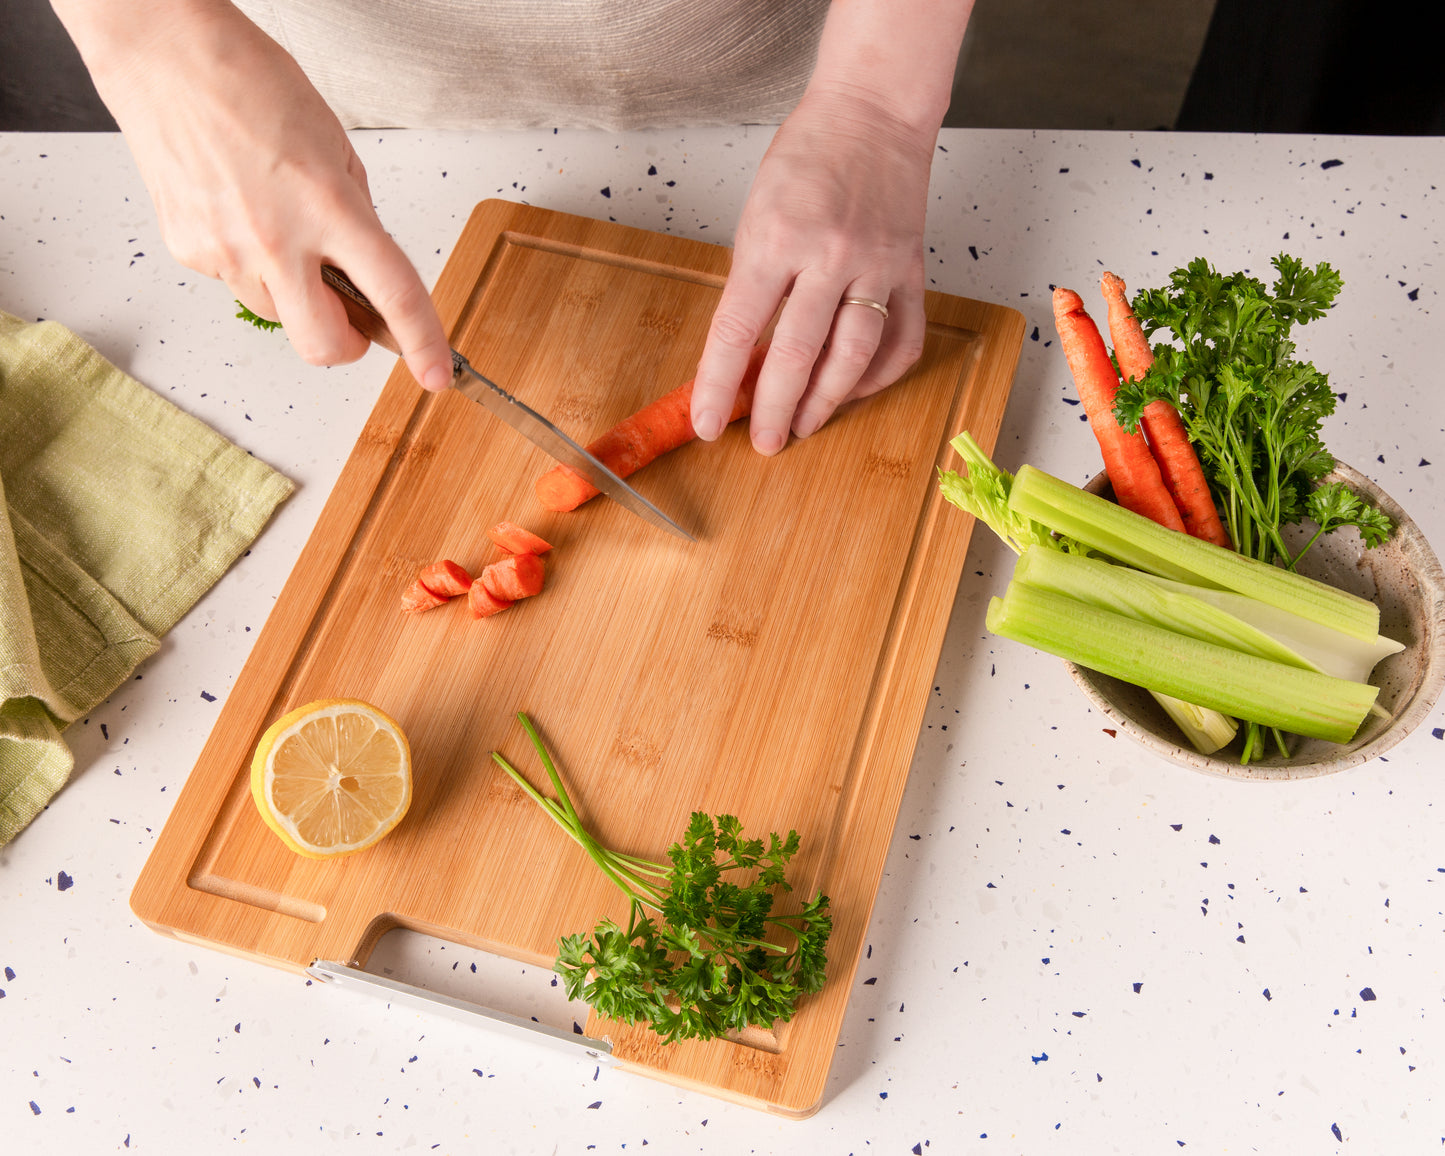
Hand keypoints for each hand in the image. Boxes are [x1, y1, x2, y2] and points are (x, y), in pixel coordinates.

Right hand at [57, 1, 452, 389]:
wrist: (166, 56)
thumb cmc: (251, 85)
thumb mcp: (336, 148)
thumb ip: (357, 215)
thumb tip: (366, 268)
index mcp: (329, 207)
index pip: (393, 295)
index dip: (422, 344)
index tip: (436, 374)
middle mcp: (277, 239)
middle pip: (324, 344)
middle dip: (346, 343)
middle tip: (352, 316)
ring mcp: (227, 251)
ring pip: (278, 315)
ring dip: (294, 295)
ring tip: (281, 230)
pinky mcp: (189, 251)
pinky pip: (234, 283)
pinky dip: (249, 263)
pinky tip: (240, 213)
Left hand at [690, 87, 934, 454]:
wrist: (873, 113)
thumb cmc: (807, 157)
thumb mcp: (757, 213)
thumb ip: (753, 283)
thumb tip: (743, 354)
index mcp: (776, 239)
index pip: (738, 332)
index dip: (719, 387)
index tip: (708, 423)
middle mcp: (829, 257)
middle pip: (797, 356)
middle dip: (775, 410)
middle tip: (764, 442)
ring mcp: (876, 267)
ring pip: (853, 358)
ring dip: (825, 403)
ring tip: (804, 426)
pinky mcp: (911, 272)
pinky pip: (901, 342)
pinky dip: (878, 376)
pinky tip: (854, 390)